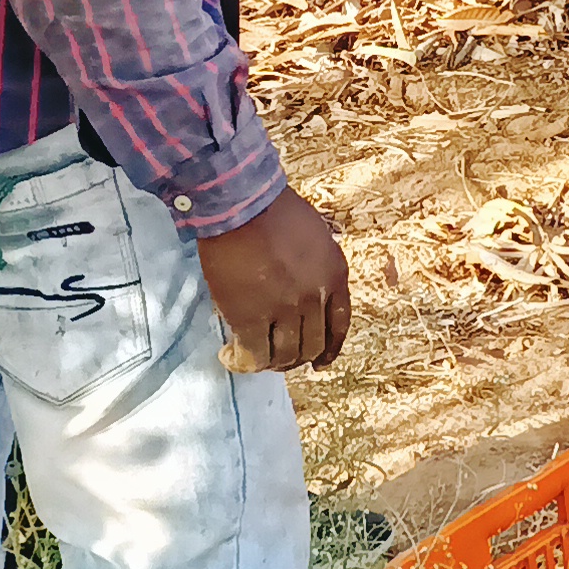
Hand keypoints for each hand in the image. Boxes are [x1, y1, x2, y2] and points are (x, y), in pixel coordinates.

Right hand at [198, 187, 351, 371]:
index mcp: (335, 276)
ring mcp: (285, 310)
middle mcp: (316, 297)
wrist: (243, 205)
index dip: (329, 349)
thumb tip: (307, 293)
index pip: (339, 325)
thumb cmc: (275, 211)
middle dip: (295, 358)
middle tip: (277, 358)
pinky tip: (229, 356)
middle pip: (311, 346)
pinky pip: (253, 355)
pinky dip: (242, 362)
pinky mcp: (251, 318)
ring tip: (253, 358)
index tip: (319, 362)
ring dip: (269, 363)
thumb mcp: (316, 237)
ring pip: (285, 356)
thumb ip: (317, 268)